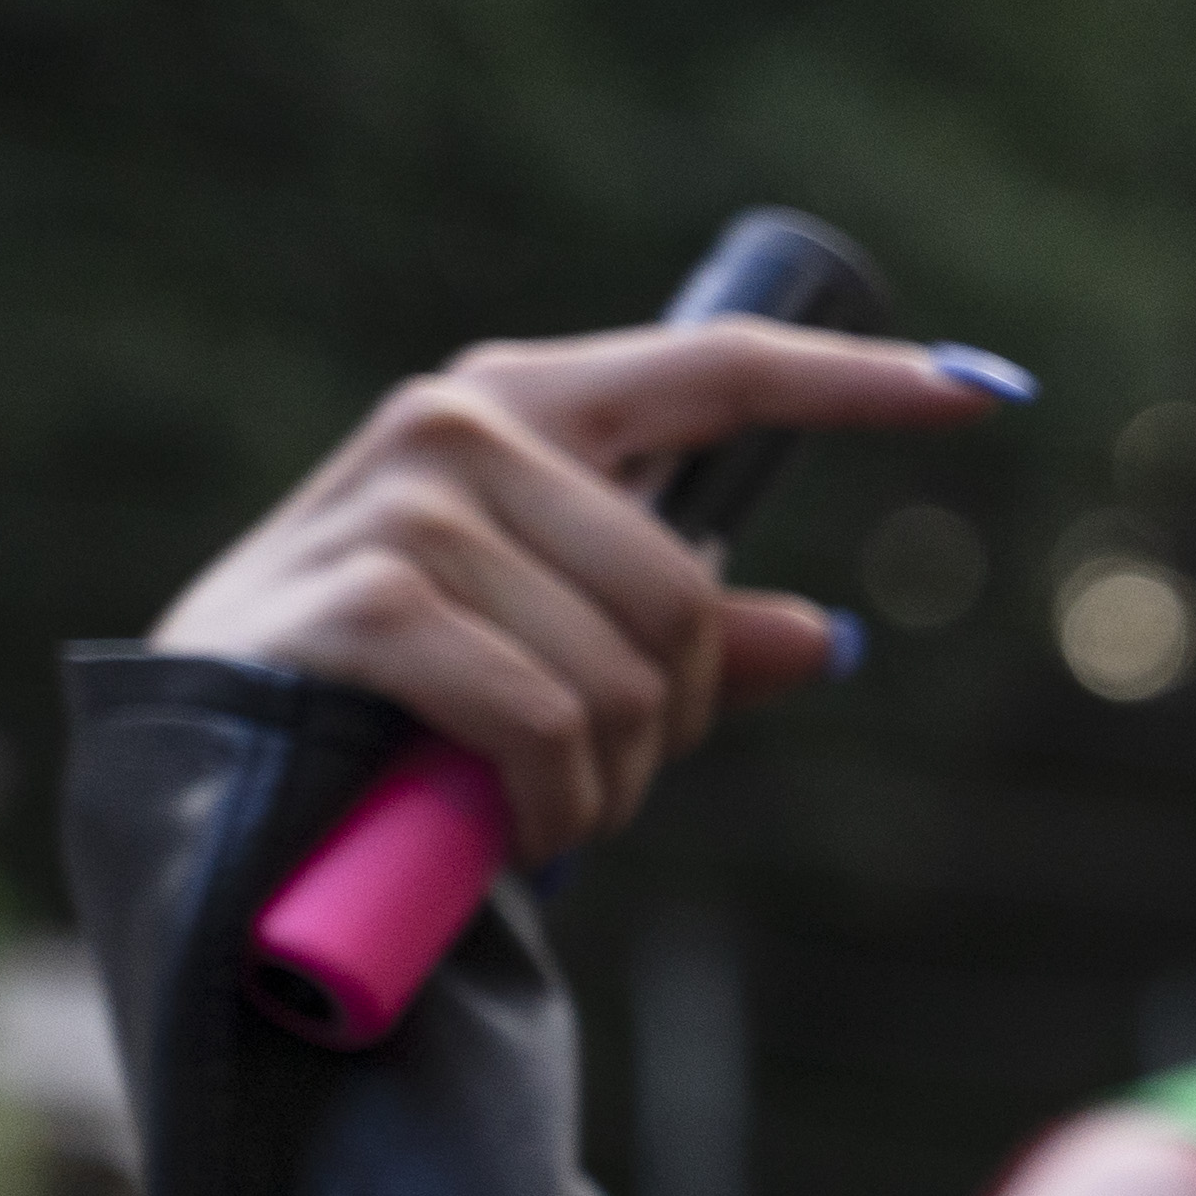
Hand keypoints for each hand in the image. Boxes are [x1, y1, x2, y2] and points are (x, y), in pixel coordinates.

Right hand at [149, 321, 1021, 860]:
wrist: (204, 775)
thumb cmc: (388, 707)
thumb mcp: (555, 659)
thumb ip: (683, 644)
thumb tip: (825, 634)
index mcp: (521, 405)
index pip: (720, 373)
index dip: (863, 385)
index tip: (991, 391)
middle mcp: (463, 423)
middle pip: (688, 594)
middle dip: (666, 722)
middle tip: (589, 777)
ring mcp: (409, 501)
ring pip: (627, 674)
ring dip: (603, 782)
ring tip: (524, 798)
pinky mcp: (369, 601)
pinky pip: (550, 724)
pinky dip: (549, 804)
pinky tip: (499, 821)